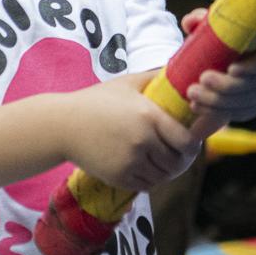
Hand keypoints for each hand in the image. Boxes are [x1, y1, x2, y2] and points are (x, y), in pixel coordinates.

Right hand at [64, 71, 202, 192]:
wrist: (62, 125)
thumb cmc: (96, 101)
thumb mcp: (127, 83)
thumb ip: (155, 77)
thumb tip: (181, 69)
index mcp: (148, 117)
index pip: (186, 141)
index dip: (193, 144)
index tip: (192, 141)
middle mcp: (142, 142)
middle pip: (177, 162)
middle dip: (182, 159)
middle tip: (182, 155)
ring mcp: (130, 162)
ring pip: (163, 176)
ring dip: (167, 171)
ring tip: (167, 162)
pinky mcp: (118, 177)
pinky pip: (146, 185)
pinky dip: (152, 180)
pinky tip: (150, 169)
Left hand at [179, 9, 255, 133]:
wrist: (221, 62)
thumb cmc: (221, 40)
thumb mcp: (214, 27)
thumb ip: (202, 20)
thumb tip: (190, 22)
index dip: (252, 66)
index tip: (231, 68)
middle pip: (251, 85)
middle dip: (226, 85)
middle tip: (203, 78)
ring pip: (242, 103)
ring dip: (215, 100)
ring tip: (192, 93)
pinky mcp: (251, 109)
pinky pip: (235, 114)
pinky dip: (214, 111)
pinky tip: (196, 106)